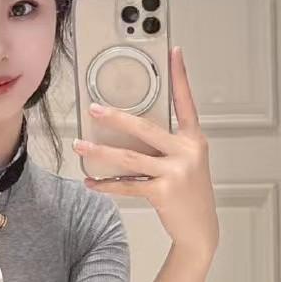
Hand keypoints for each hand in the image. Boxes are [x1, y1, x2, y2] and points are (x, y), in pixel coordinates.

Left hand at [75, 45, 219, 258]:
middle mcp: (187, 152)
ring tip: (79, 146)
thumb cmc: (190, 192)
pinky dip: (106, 184)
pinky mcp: (163, 193)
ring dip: (100, 152)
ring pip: (129, 158)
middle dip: (116, 117)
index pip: (186, 102)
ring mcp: (176, 172)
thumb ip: (167, 144)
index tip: (174, 52)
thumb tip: (130, 129)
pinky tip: (91, 182)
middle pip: (145, 129)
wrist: (200, 230)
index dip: (180, 76)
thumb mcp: (187, 162)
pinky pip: (127, 185)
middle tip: (94, 109)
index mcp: (194, 139)